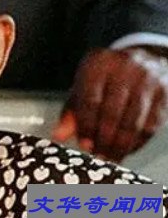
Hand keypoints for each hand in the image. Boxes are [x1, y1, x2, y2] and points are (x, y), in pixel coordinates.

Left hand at [52, 47, 167, 161]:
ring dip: (120, 145)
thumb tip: (59, 136)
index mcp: (98, 64)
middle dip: (104, 139)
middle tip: (98, 156)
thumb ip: (71, 111)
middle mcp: (124, 68)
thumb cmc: (105, 78)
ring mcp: (147, 80)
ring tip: (110, 158)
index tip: (84, 145)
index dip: (86, 126)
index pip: (90, 99)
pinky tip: (126, 150)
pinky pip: (150, 126)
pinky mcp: (163, 94)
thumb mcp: (83, 86)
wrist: (143, 60)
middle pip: (113, 112)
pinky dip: (136, 143)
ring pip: (134, 121)